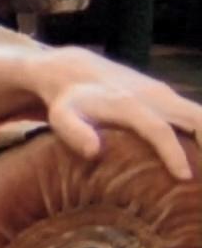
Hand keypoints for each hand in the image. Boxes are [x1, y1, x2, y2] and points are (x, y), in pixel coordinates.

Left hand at [35, 48, 201, 178]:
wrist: (77, 71)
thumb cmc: (69, 102)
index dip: (174, 153)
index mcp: (129, 104)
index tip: (184, 177)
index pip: (159, 129)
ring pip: (201, 116)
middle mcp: (154, 96)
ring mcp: (164, 94)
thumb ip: (74, 132)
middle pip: (196, 118)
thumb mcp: (61, 116)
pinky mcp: (169, 96)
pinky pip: (196, 115)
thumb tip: (93, 152)